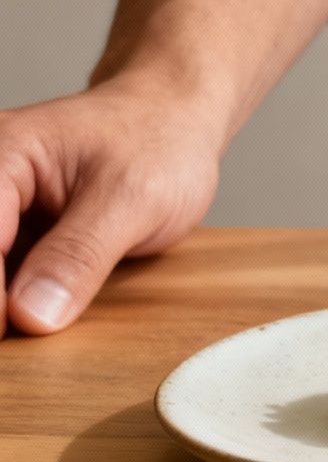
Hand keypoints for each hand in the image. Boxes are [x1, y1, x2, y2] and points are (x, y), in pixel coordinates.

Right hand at [0, 79, 223, 336]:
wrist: (176, 121)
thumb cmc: (158, 143)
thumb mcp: (131, 200)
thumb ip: (79, 256)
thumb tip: (31, 316)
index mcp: (2, 156)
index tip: (8, 332)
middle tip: (15, 339)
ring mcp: (0, 208)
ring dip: (6, 302)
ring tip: (24, 337)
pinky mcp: (16, 232)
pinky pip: (5, 273)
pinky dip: (17, 300)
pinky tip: (39, 317)